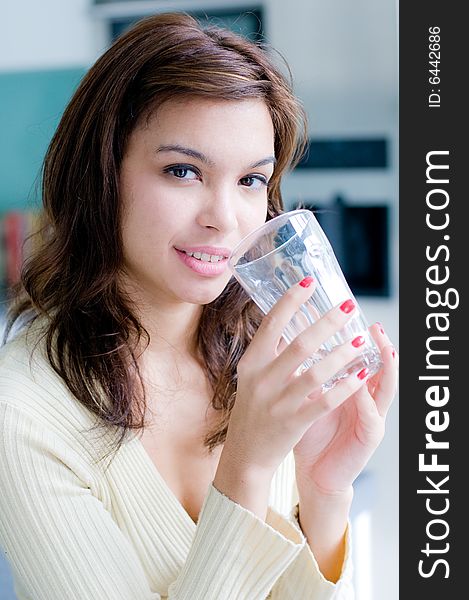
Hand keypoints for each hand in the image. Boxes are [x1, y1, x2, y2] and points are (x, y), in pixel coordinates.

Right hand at [222, 278, 375, 478]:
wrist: (245, 455)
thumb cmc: (253, 410)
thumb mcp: (252, 378)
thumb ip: (269, 352)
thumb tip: (290, 320)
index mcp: (250, 363)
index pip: (271, 324)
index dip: (290, 301)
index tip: (309, 282)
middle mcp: (262, 380)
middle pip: (299, 344)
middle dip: (327, 322)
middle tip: (349, 306)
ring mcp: (277, 403)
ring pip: (315, 373)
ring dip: (341, 354)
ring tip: (361, 340)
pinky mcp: (293, 423)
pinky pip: (324, 402)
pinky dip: (344, 387)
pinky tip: (361, 375)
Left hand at [292, 322, 397, 495]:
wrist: (317, 473)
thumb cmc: (310, 430)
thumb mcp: (306, 395)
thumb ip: (304, 370)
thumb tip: (285, 337)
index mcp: (355, 387)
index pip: (365, 356)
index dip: (363, 335)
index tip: (353, 313)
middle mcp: (368, 399)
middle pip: (383, 367)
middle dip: (380, 345)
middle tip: (374, 326)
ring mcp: (373, 417)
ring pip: (386, 388)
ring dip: (385, 367)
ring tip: (384, 348)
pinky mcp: (370, 437)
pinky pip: (372, 415)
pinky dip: (366, 399)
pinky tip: (361, 383)